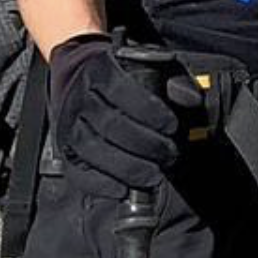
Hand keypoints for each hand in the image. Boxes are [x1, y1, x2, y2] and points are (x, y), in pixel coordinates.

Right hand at [48, 36, 180, 197]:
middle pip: (110, 125)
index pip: (121, 90)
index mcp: (99, 71)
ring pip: (92, 149)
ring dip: (127, 167)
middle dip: (145, 144)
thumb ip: (175, 83)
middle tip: (169, 154)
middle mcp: (78, 98)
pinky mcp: (64, 149)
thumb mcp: (151, 68)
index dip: (149, 111)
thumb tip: (192, 100)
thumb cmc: (122, 78)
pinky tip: (123, 189)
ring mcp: (68, 125)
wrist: (78, 77)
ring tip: (153, 175)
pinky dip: (99, 184)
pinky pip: (76, 171)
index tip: (172, 125)